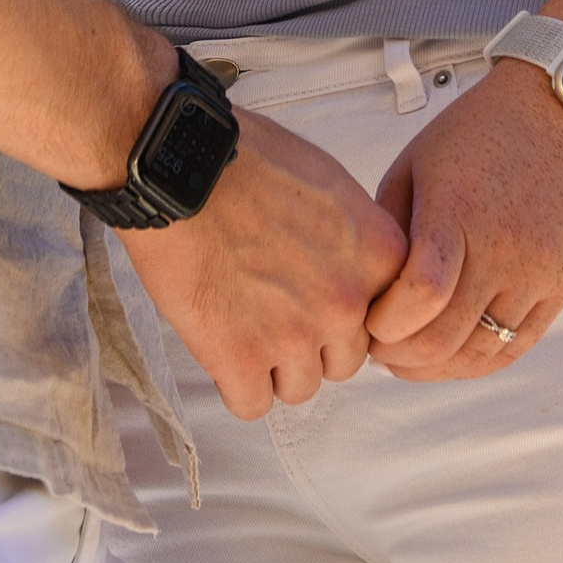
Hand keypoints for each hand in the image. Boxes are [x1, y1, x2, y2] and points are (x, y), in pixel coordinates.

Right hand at [126, 113, 407, 416]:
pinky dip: (235, 384)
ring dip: (273, 364)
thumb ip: (355, 241)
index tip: (318, 297)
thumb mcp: (329, 182)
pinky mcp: (239, 358)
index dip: (346, 311)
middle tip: (273, 306)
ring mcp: (294, 335)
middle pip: (343, 360)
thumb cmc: (244, 157)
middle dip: (312, 342)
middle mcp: (345, 301)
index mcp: (378, 255)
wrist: (178, 165)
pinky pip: (252, 405)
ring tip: (242, 320)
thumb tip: (356, 273)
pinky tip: (220, 346)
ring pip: (299, 387)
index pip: (384, 320)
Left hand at [364, 67, 562, 381]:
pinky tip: (450, 357)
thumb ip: (389, 232)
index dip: (385, 324)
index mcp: (458, 211)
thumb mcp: (413, 167)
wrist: (554, 116)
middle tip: (377, 348)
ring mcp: (537, 272)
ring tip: (409, 357)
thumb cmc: (475, 134)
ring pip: (480, 354)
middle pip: (446, 338)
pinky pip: (517, 347)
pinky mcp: (561, 285)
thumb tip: (366, 295)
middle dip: (399, 355)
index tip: (367, 322)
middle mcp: (503, 248)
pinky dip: (477, 363)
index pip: (421, 294)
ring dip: (436, 368)